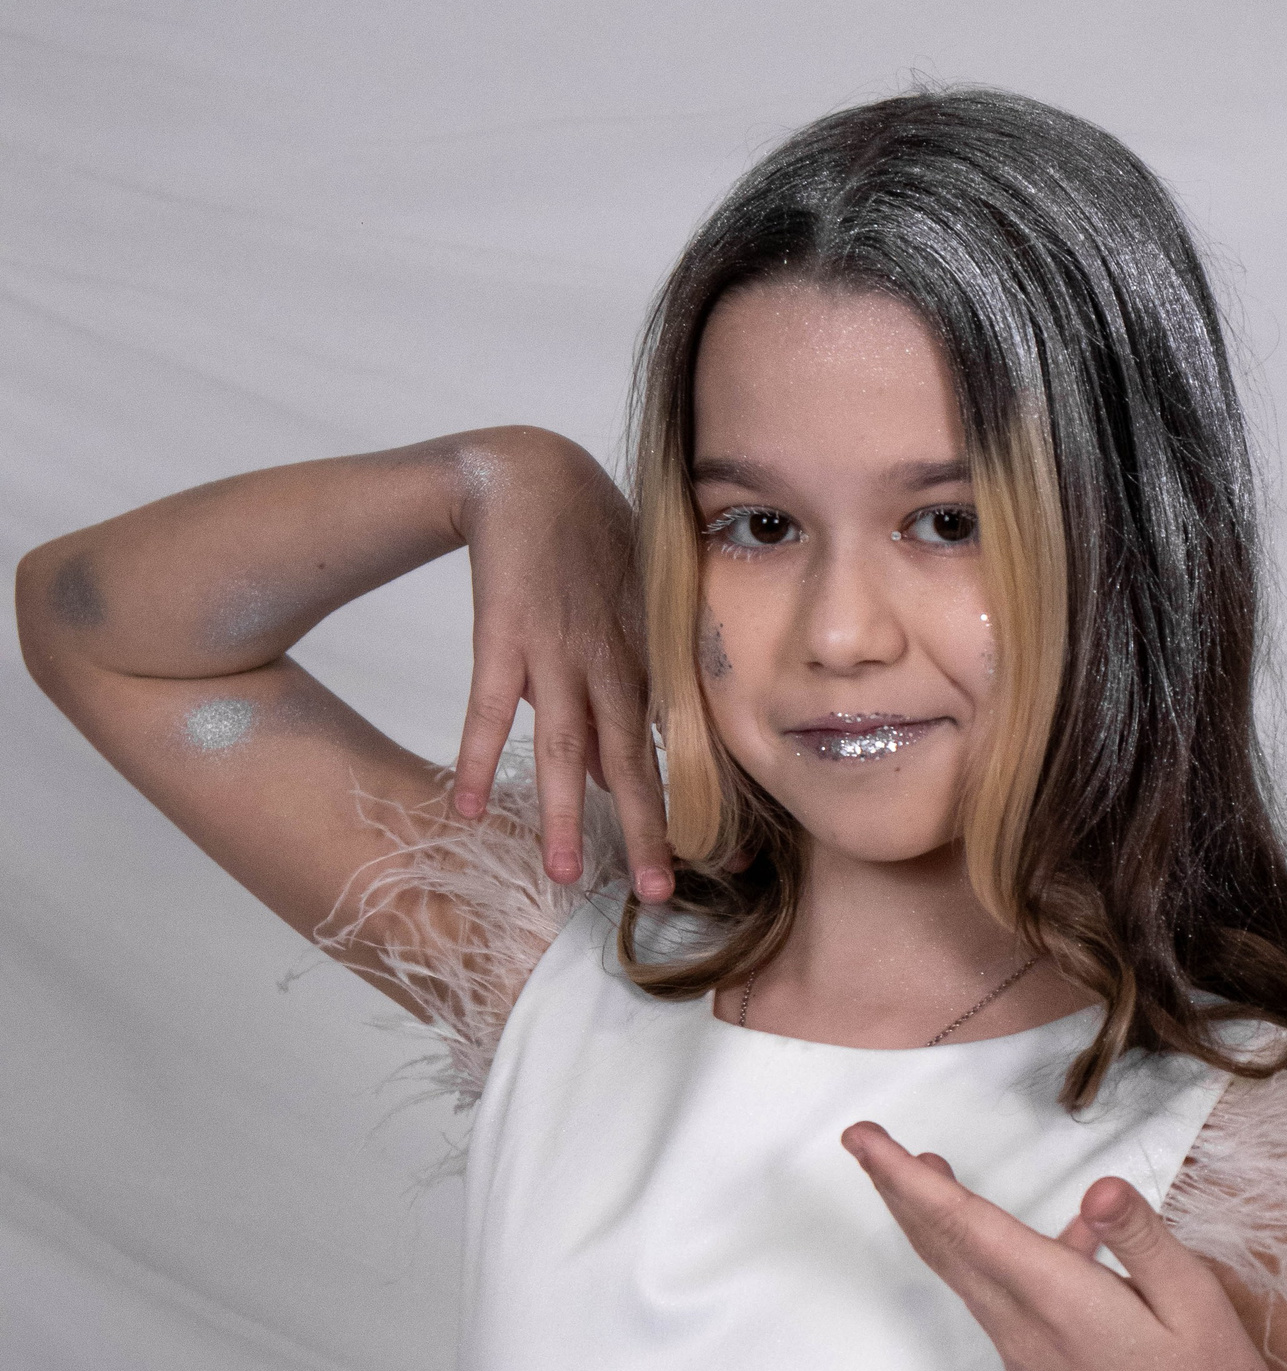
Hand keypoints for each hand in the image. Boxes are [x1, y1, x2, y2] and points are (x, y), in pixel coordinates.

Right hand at [448, 429, 672, 900]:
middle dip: (647, 830)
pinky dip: (474, 756)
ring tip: (566, 875)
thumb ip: (635, 688)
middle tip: (659, 896)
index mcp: (649, 663)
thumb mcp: (637, 614)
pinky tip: (466, 808)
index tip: (736, 863)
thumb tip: (622, 765)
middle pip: (630, 762)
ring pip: (563, 747)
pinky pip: (487, 706)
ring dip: (566, 814)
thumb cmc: (593, 546)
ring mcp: (556, 653)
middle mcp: (610, 665)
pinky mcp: (502, 636)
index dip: (708, 806)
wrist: (534, 474)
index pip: (684, 749)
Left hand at [840, 1122, 1286, 1370]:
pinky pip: (1006, 1304)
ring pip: (969, 1278)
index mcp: (1058, 1304)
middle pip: (945, 1250)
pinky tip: (1069, 1242)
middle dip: (901, 1192)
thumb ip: (1143, 1240)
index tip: (862, 1138)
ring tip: (933, 1174)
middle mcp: (1025, 1333)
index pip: (964, 1225)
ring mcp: (1030, 1362)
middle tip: (867, 1143)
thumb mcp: (1197, 1304)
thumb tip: (1099, 1186)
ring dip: (944, 1223)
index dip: (906, 1178)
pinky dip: (1001, 1258)